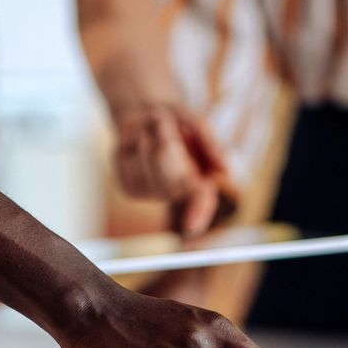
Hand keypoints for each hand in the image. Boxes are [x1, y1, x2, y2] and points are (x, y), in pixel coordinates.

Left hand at [114, 105, 238, 238]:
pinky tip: (135, 141)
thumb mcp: (198, 126)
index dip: (198, 213)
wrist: (147, 119)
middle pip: (163, 158)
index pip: (202, 201)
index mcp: (200, 182)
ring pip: (143, 154)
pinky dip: (127, 140)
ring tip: (151, 129)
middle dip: (163, 132)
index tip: (191, 228)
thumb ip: (211, 145)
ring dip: (145, 132)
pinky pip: (123, 159)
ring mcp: (151, 195)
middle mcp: (177, 194)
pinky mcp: (128, 190)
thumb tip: (225, 172)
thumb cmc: (178, 123)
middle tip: (164, 120)